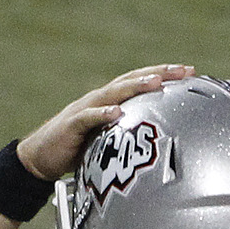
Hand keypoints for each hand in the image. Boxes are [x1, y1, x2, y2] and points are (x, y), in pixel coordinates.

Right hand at [16, 64, 193, 181]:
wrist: (39, 158)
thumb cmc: (75, 149)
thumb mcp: (107, 140)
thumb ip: (127, 135)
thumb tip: (155, 142)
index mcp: (109, 101)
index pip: (140, 82)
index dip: (164, 74)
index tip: (190, 71)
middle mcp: (100, 99)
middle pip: (132, 80)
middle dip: (159, 73)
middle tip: (184, 70)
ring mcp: (85, 109)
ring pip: (114, 93)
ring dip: (135, 86)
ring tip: (156, 83)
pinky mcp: (72, 125)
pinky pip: (89, 117)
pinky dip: (103, 114)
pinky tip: (117, 113)